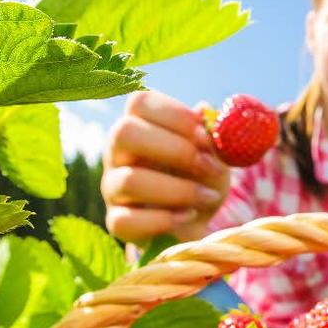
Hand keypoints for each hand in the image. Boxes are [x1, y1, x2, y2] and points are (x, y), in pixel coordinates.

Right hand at [102, 90, 230, 243]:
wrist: (197, 225)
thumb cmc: (203, 181)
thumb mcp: (216, 158)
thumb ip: (211, 137)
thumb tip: (204, 110)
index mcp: (141, 126)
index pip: (140, 102)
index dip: (175, 114)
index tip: (207, 135)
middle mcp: (118, 152)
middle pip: (125, 133)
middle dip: (175, 149)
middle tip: (209, 166)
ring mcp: (112, 187)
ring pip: (129, 180)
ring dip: (179, 190)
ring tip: (209, 197)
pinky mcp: (116, 221)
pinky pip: (127, 220)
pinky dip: (164, 220)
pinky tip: (189, 216)